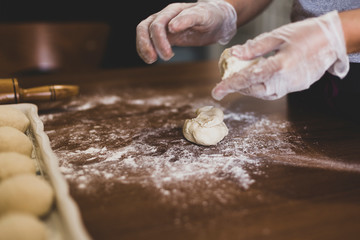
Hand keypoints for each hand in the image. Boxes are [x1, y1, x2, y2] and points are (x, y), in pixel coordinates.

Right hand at [136, 0, 236, 63]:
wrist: (217, 20)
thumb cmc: (211, 16)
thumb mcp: (204, 16)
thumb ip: (188, 19)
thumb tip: (171, 27)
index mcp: (174, 10)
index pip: (159, 23)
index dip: (159, 38)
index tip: (168, 54)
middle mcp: (165, 16)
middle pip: (146, 27)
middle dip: (147, 44)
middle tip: (154, 59)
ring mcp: (163, 26)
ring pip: (144, 33)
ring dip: (144, 47)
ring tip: (151, 60)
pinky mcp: (165, 35)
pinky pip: (149, 41)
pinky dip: (146, 50)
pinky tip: (151, 59)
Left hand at [212, 11, 348, 100]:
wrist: (333, 40)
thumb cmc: (305, 33)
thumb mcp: (278, 35)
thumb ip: (255, 47)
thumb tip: (234, 54)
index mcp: (281, 65)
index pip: (250, 78)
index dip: (231, 85)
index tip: (216, 92)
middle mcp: (287, 80)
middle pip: (256, 90)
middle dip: (239, 88)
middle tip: (226, 83)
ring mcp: (294, 85)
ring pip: (265, 94)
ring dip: (250, 89)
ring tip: (240, 81)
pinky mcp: (298, 86)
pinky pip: (276, 92)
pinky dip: (263, 88)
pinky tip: (257, 79)